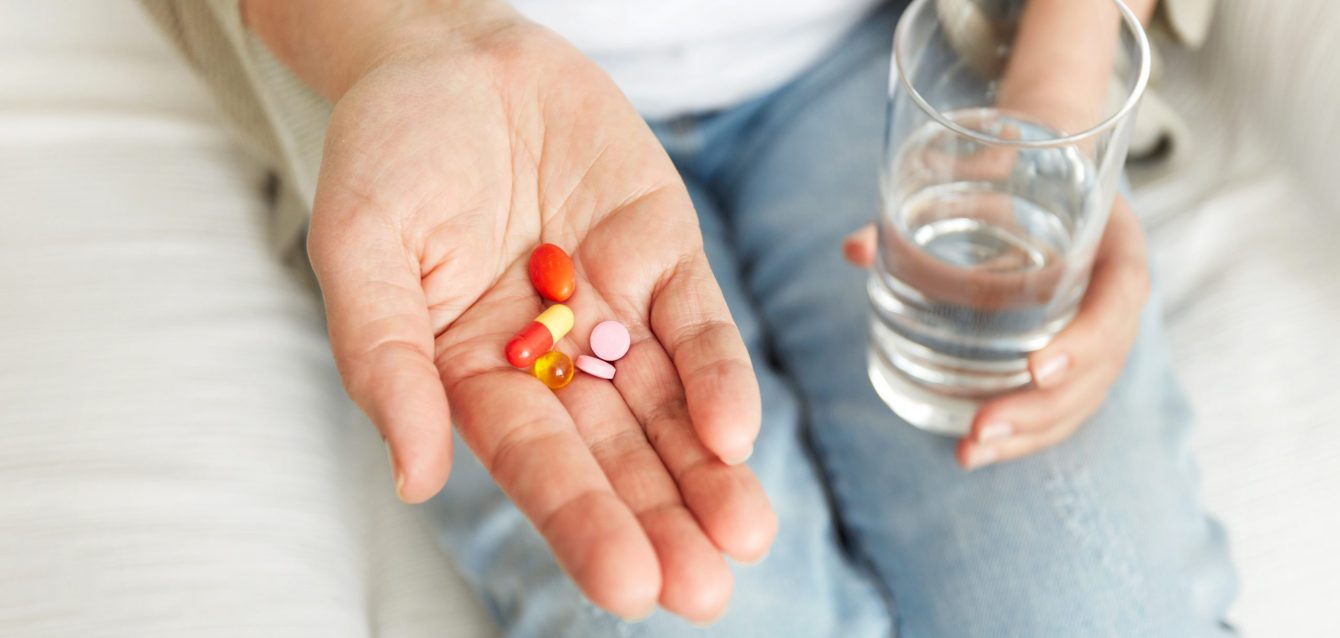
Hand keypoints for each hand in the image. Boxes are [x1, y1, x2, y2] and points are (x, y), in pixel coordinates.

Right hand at [286, 7, 773, 621]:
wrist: (453, 52)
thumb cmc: (388, 151)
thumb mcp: (359, 245)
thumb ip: (382, 358)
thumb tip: (415, 476)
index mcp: (475, 373)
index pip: (536, 462)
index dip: (580, 520)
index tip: (626, 585)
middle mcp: (553, 358)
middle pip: (615, 453)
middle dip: (661, 519)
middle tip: (704, 591)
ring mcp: (615, 310)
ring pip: (669, 407)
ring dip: (707, 473)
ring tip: (744, 538)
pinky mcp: (664, 256)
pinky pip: (699, 325)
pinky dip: (719, 376)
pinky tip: (735, 432)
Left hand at [842, 197, 1148, 468]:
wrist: (1050, 168)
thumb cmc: (1017, 171)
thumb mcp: (986, 170)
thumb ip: (923, 200)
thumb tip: (854, 248)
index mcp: (1115, 243)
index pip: (1120, 299)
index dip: (1086, 339)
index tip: (1036, 369)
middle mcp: (1114, 295)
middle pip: (1099, 368)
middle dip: (1039, 408)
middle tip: (979, 429)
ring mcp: (1100, 332)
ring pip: (1081, 399)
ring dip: (1027, 434)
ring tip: (968, 453)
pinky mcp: (1075, 356)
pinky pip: (1061, 404)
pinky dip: (1022, 433)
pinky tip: (974, 450)